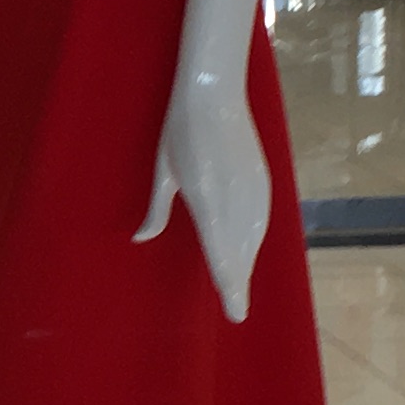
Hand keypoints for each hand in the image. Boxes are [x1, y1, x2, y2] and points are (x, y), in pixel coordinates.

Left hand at [139, 65, 272, 325]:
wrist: (215, 93)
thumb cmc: (180, 129)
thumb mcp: (163, 169)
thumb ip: (157, 209)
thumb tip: (140, 238)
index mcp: (206, 198)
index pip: (220, 251)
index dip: (229, 284)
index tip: (235, 311)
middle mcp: (234, 198)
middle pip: (241, 251)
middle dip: (239, 280)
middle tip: (237, 309)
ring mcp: (253, 188)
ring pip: (254, 237)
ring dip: (247, 260)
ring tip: (240, 284)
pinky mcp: (263, 179)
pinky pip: (261, 218)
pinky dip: (255, 238)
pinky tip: (249, 249)